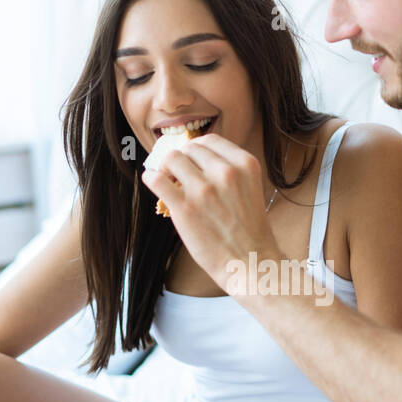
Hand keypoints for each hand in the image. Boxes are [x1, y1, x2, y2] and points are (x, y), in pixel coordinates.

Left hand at [140, 133, 281, 293]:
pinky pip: (156, 179)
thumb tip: (194, 157)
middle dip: (182, 158)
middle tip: (179, 173)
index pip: (210, 139)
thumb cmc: (248, 229)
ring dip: (167, 167)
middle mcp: (226, 172)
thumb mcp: (250, 188)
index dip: (196, 148)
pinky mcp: (184, 208)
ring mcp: (204, 190)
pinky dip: (151, 177)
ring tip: (169, 181)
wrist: (249, 262)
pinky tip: (154, 182)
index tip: (191, 159)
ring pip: (171, 158)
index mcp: (245, 164)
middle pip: (190, 147)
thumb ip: (229, 170)